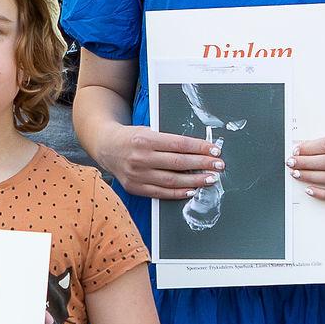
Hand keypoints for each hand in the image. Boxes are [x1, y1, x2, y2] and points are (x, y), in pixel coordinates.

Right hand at [96, 121, 221, 204]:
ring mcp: (136, 175)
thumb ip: (169, 141)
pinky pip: (161, 193)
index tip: (215, 151)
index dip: (200, 148)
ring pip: (172, 180)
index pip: (180, 145)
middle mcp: (140, 158)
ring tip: (209, 179)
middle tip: (218, 166)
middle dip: (202, 164)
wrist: (106, 146)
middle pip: (179, 163)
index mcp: (145, 139)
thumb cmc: (132, 137)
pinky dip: (178, 193)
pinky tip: (191, 190)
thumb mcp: (149, 131)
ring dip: (194, 181)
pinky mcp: (134, 187)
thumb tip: (199, 150)